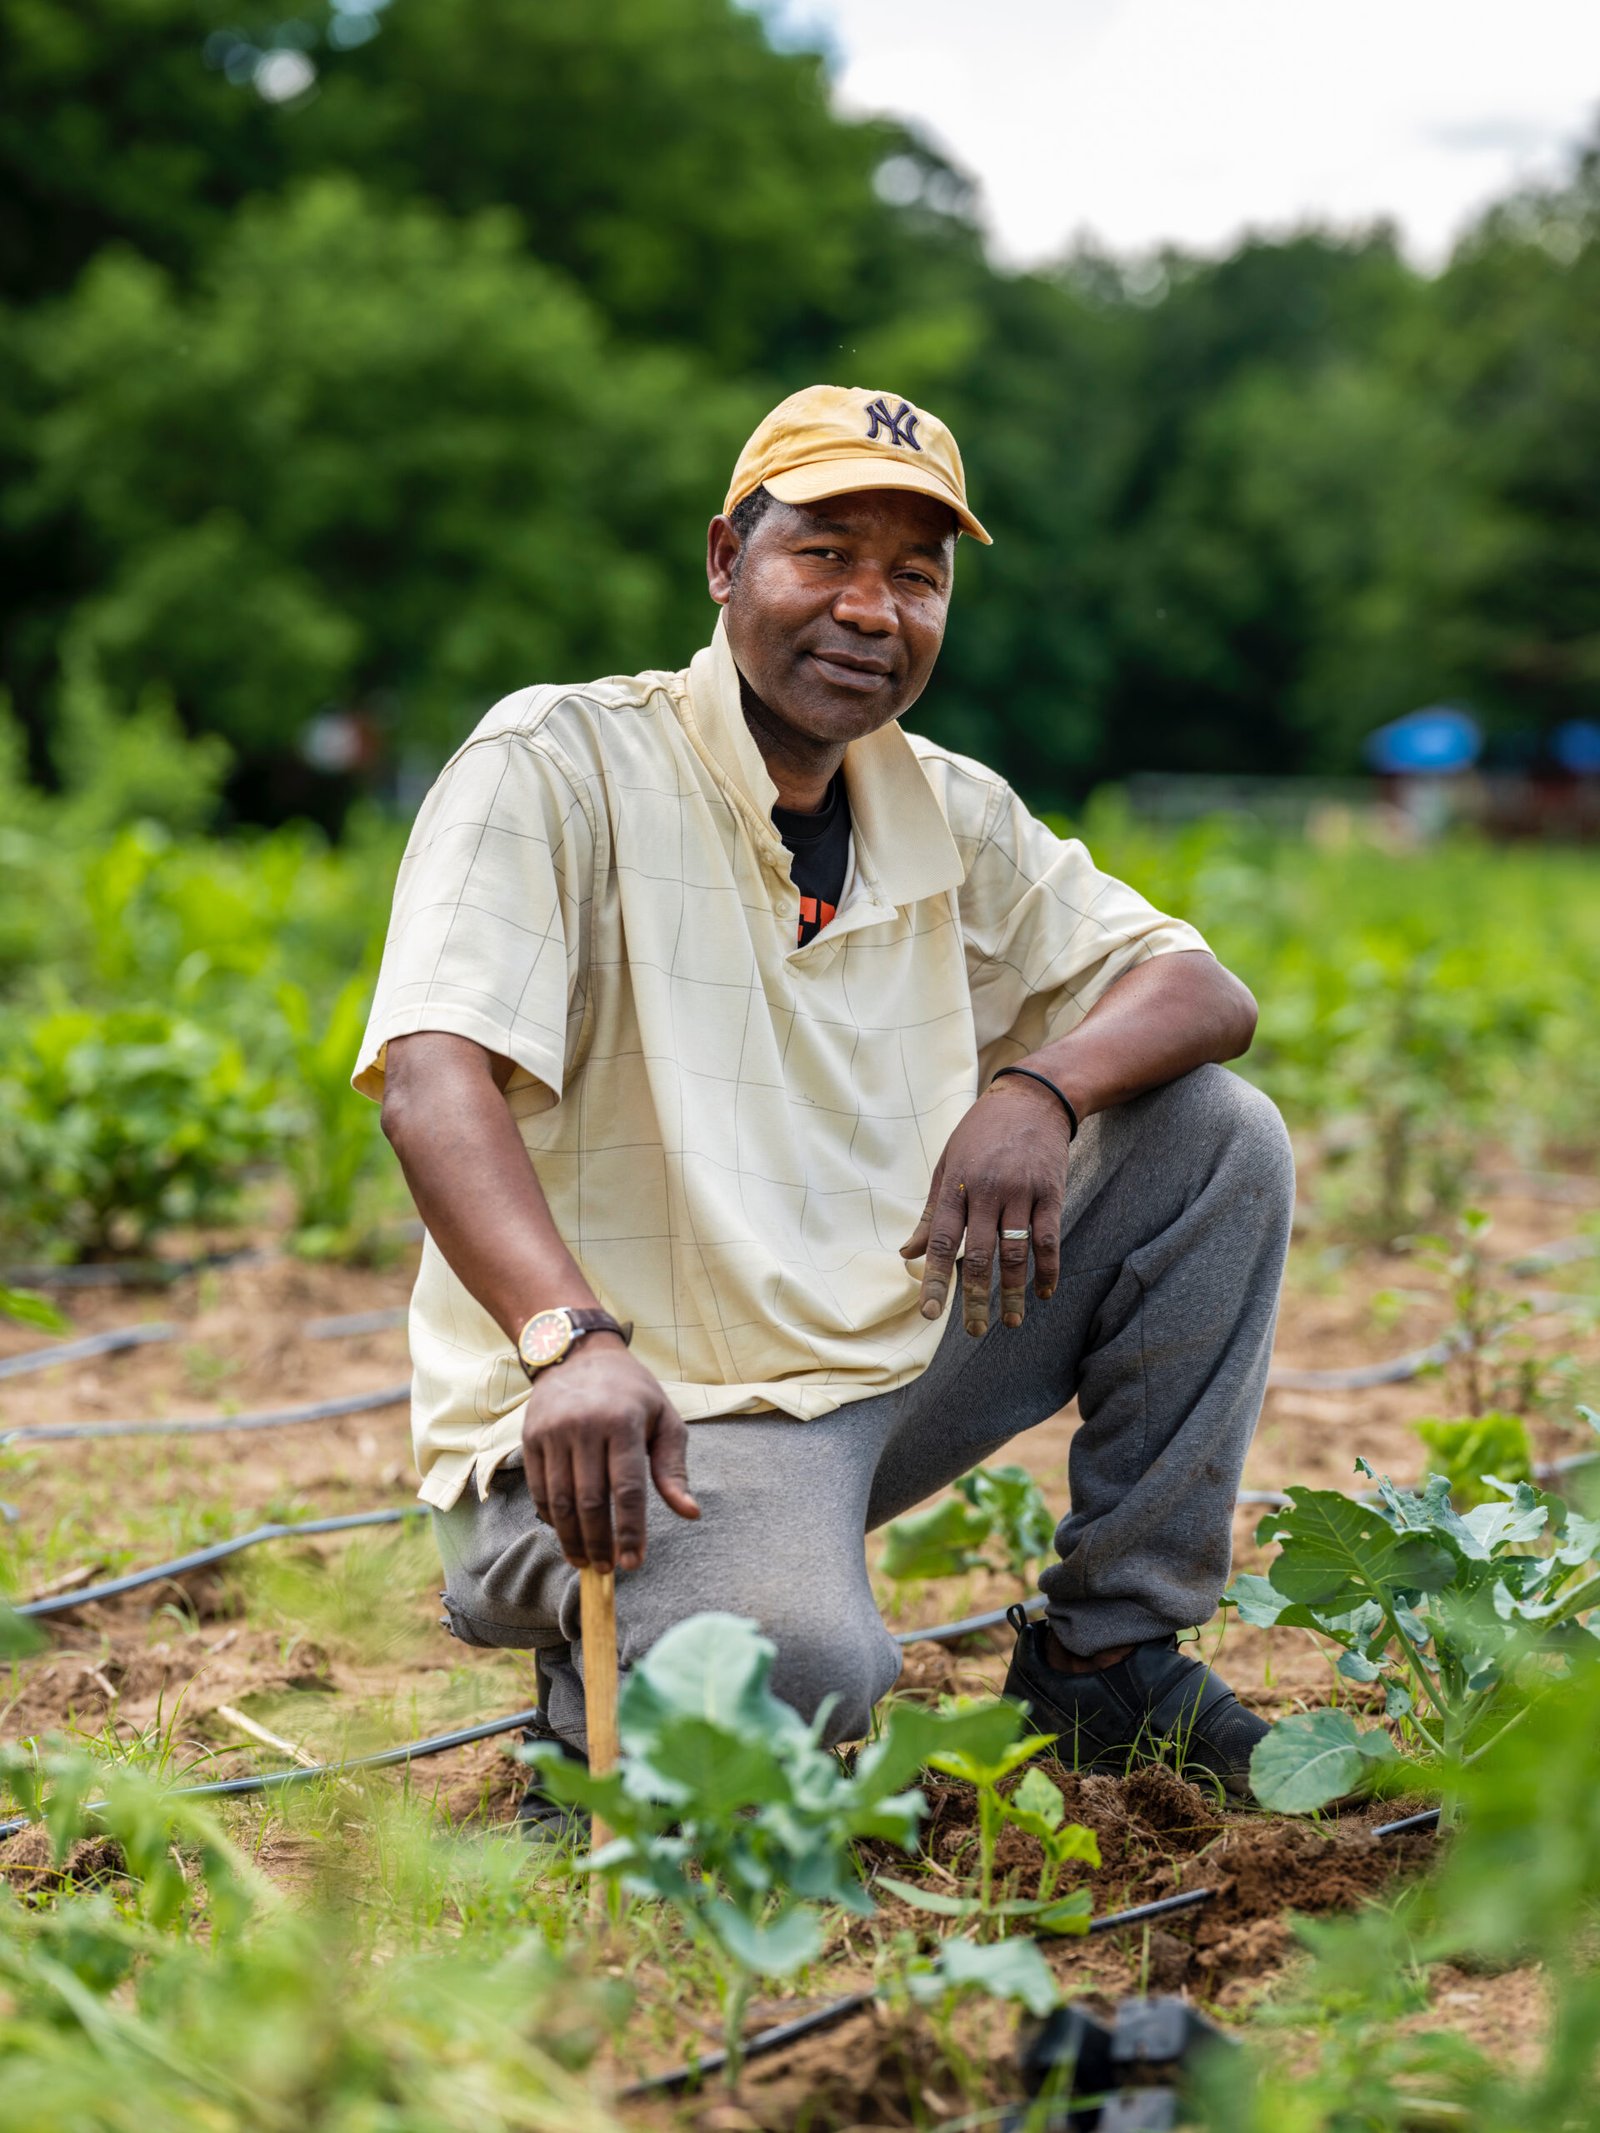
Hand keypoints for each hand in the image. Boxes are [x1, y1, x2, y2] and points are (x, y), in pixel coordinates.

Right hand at [521, 1339, 699, 1572]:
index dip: (630, 1531)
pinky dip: (551, 1518)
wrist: (579, 1355)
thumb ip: (673, 1468)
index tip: (633, 1563)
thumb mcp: (664, 1420)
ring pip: (560, 1500)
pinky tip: (565, 1534)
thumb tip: (690, 1513)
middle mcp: (585, 1426)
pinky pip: (539, 1489)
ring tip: (584, 1562)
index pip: (627, 1488)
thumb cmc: (632, 1393)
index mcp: (623, 1422)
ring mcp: (553, 1431)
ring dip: (571, 1538)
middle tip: (607, 1570)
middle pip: (590, 1500)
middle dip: (600, 1542)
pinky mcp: (531, 1437)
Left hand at [899, 1076, 1073, 1335]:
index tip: (930, 1314)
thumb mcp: (948, 1163)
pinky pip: (1049, 1238)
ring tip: (1009, 1321)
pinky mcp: (1050, 1192)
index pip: (943, 1242)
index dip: (936, 1280)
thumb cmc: (981, 1133)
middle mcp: (987, 1191)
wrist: (1033, 1098)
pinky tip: (1044, 1292)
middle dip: (975, 1297)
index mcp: (956, 1185)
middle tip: (974, 1331)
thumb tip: (909, 1253)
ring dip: (1012, 1290)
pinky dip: (1048, 1269)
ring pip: (1016, 1251)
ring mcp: (1021, 1191)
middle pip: (980, 1254)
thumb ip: (932, 1212)